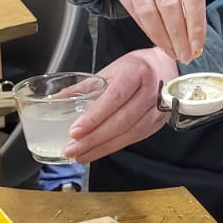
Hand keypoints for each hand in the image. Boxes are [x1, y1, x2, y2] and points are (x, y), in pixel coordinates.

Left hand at [64, 46, 178, 163]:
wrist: (166, 68)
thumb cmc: (136, 68)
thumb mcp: (110, 71)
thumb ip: (84, 88)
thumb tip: (56, 101)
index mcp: (136, 73)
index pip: (113, 98)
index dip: (94, 117)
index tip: (74, 131)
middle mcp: (150, 91)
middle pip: (121, 120)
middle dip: (94, 138)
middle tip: (72, 148)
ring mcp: (157, 109)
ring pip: (129, 134)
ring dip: (102, 148)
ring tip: (80, 155)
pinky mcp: (157, 123)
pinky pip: (134, 138)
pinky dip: (113, 147)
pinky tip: (98, 151)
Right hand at [92, 0, 206, 63]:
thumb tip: (195, 33)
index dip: (196, 23)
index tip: (198, 45)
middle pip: (169, 3)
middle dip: (179, 35)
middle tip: (185, 55)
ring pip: (148, 9)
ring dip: (161, 36)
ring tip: (172, 51)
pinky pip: (132, 10)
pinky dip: (146, 29)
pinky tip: (157, 39)